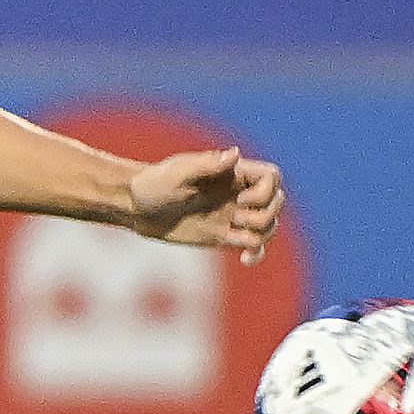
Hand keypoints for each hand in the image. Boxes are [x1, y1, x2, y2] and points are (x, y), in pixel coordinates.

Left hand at [126, 146, 283, 264]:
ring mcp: (233, 215)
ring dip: (261, 234)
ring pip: (269, 225)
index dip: (266, 191)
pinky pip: (254, 245)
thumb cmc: (153, 185)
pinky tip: (245, 259)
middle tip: (234, 217)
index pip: (272, 176)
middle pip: (277, 202)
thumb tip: (235, 153)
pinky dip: (256, 253)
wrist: (136, 209)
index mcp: (231, 173)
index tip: (239, 200)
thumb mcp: (176, 173)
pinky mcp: (225, 236)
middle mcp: (238, 193)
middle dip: (265, 214)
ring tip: (233, 235)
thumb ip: (206, 164)